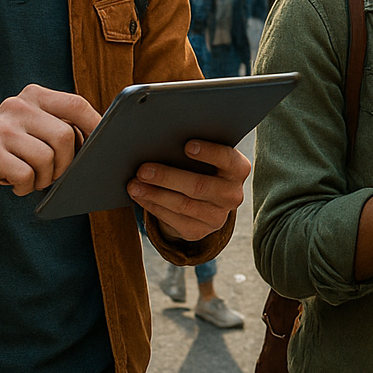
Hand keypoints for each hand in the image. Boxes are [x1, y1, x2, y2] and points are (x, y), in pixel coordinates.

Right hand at [0, 85, 100, 209]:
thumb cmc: (5, 152)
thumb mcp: (31, 130)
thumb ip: (60, 126)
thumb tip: (102, 140)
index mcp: (32, 96)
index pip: (76, 105)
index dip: (96, 126)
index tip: (104, 144)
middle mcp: (17, 106)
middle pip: (66, 136)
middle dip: (66, 163)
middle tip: (51, 173)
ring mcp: (2, 127)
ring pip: (48, 158)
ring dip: (43, 178)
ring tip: (29, 177)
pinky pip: (27, 175)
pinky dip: (24, 187)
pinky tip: (12, 182)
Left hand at [129, 139, 251, 242]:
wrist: (206, 200)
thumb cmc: (202, 166)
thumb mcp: (206, 157)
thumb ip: (195, 149)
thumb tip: (163, 141)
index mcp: (238, 169)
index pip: (227, 159)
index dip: (208, 153)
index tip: (187, 146)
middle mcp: (232, 195)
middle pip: (199, 186)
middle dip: (167, 177)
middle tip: (143, 169)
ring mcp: (217, 217)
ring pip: (182, 205)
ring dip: (154, 194)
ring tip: (134, 184)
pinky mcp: (199, 231)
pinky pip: (173, 219)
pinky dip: (153, 206)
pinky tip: (140, 196)